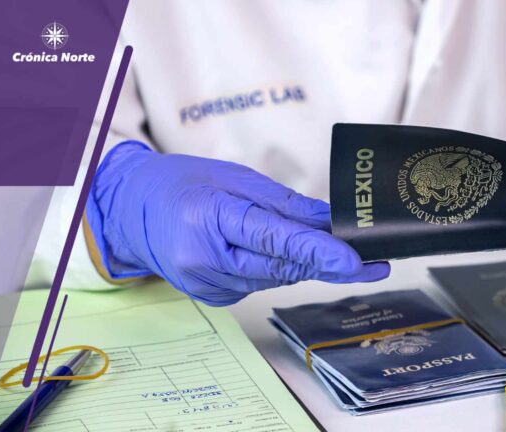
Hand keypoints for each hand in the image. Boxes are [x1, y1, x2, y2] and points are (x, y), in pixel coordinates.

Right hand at [86, 141, 388, 305]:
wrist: (130, 212)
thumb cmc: (180, 184)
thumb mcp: (233, 177)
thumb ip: (283, 203)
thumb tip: (329, 220)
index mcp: (208, 219)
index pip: (273, 240)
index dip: (318, 252)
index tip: (356, 260)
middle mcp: (206, 261)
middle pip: (282, 267)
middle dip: (331, 264)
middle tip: (374, 260)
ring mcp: (208, 285)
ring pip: (277, 277)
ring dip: (311, 265)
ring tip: (346, 252)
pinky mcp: (215, 296)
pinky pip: (262, 282)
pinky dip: (284, 268)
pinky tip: (298, 256)